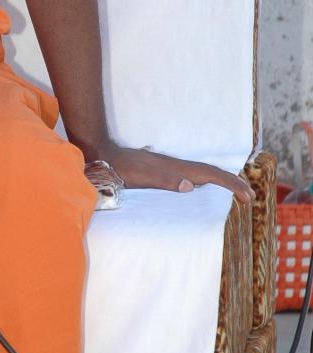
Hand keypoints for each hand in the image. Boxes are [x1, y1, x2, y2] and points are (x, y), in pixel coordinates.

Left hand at [87, 144, 253, 203]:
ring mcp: (169, 168)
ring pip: (202, 174)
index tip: (247, 196)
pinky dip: (205, 183)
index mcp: (176, 168)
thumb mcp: (141, 176)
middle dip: (231, 183)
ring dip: (220, 183)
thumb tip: (190, 186)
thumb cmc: (121, 168)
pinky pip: (191, 177)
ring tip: (233, 193)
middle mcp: (176, 166)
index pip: (210, 174)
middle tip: (248, 197)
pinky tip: (201, 190)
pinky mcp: (162, 171)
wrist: (103, 155)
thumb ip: (164, 180)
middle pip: (211, 173)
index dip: (230, 184)